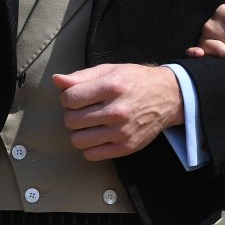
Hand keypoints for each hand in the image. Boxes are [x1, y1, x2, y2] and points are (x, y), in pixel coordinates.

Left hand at [53, 64, 182, 160]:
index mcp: (112, 86)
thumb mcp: (110, 70)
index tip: (76, 97)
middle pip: (71, 120)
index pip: (69, 99)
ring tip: (90, 123)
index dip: (67, 98)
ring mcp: (122, 131)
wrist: (168, 96)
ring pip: (78, 140)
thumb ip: (82, 76)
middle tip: (84, 110)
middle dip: (72, 114)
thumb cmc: (135, 81)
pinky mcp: (126, 147)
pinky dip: (89, 146)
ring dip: (79, 132)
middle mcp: (117, 110)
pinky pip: (91, 155)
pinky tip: (98, 134)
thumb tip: (57, 80)